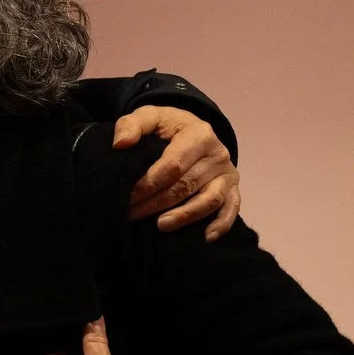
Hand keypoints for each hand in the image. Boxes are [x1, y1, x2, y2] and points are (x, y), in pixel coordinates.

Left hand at [115, 106, 239, 239]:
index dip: (148, 183)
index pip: (172, 165)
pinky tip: (206, 237)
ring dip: (184, 216)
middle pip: (186, 185)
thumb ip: (132, 124)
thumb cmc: (168, 127)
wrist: (192, 131)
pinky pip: (231, 208)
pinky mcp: (232, 188)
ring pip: (208, 200)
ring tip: (159, 225)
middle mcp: (218, 154)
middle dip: (156, 203)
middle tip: (131, 214)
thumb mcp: (150, 117)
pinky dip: (222, 224)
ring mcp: (227, 173)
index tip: (126, 196)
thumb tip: (121, 143)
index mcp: (199, 134)